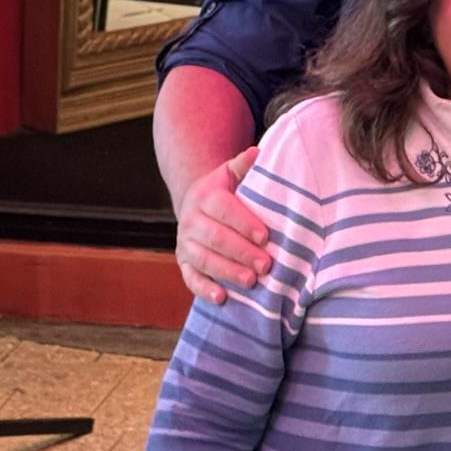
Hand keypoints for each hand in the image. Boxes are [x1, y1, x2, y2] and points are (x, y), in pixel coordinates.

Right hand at [175, 148, 267, 303]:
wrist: (198, 204)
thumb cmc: (226, 190)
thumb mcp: (232, 174)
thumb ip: (244, 166)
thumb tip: (257, 153)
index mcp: (205, 196)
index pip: (224, 209)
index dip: (244, 223)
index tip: (266, 237)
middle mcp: (191, 220)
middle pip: (215, 238)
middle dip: (241, 252)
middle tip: (266, 265)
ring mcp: (185, 243)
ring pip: (204, 259)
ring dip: (227, 271)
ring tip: (251, 281)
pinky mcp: (183, 262)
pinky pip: (190, 277)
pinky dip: (204, 289)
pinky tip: (222, 298)